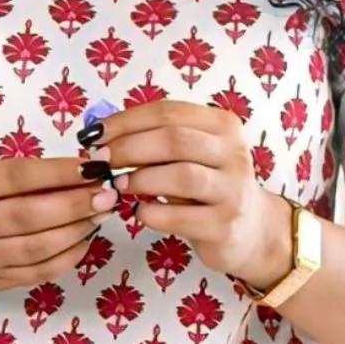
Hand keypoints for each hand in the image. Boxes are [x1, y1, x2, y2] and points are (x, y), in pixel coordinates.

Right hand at [0, 156, 119, 295]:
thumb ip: (24, 177)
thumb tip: (82, 171)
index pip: (18, 177)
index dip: (59, 172)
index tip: (93, 166)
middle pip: (31, 216)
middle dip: (76, 204)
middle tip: (107, 194)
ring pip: (40, 247)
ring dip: (79, 229)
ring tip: (101, 213)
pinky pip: (43, 271)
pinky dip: (71, 255)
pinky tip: (86, 238)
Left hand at [87, 99, 292, 289]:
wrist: (251, 231)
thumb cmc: (208, 187)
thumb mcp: (192, 155)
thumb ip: (157, 141)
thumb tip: (101, 136)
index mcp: (223, 125)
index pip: (168, 112)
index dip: (125, 121)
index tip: (93, 134)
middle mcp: (233, 153)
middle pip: (174, 140)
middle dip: (128, 148)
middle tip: (99, 161)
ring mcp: (233, 190)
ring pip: (182, 175)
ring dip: (140, 178)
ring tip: (117, 185)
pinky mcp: (225, 226)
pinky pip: (181, 217)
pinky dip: (152, 213)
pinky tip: (138, 212)